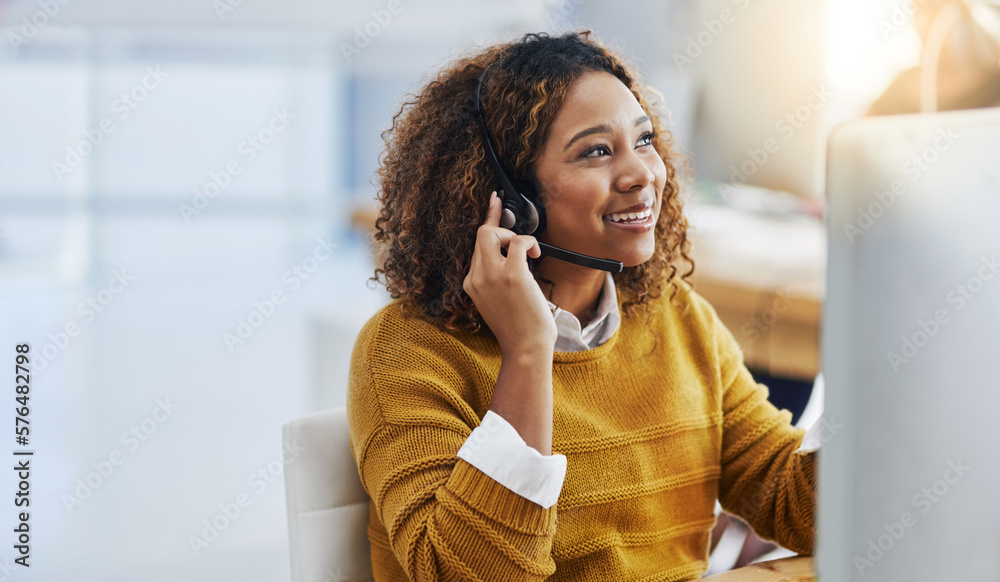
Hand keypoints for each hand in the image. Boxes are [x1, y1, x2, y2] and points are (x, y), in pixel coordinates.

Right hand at [463, 191, 556, 355]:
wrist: (525, 348)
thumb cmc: (518, 328)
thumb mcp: (496, 301)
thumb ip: (495, 278)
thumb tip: (511, 254)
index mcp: (471, 283)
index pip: (475, 246)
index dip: (488, 221)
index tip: (494, 202)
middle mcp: (477, 277)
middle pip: (481, 234)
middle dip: (500, 225)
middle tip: (516, 234)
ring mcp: (492, 275)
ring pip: (492, 232)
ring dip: (513, 235)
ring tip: (528, 253)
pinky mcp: (512, 274)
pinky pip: (518, 241)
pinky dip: (529, 242)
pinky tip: (536, 255)